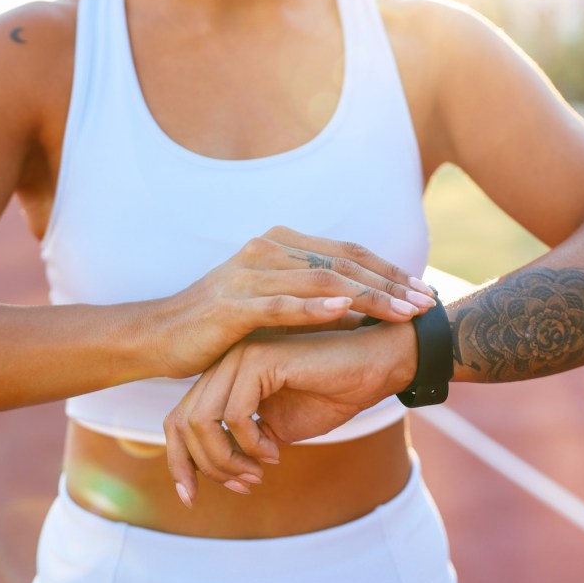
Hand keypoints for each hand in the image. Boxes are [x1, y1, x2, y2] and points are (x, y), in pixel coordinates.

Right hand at [153, 225, 435, 378]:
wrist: (157, 336)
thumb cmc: (218, 326)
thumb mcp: (273, 308)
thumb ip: (312, 303)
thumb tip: (364, 313)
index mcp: (280, 246)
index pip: (346, 253)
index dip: (388, 271)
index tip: (423, 290)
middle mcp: (267, 250)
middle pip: (342, 264)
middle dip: (389, 284)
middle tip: (426, 303)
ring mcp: (248, 274)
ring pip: (320, 281)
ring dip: (368, 296)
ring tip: (402, 311)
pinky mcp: (232, 304)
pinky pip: (281, 304)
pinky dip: (316, 307)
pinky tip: (347, 311)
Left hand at [163, 323, 416, 505]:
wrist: (374, 366)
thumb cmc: (332, 393)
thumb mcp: (277, 429)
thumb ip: (243, 444)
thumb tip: (216, 471)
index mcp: (226, 377)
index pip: (180, 421)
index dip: (181, 462)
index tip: (191, 497)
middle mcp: (225, 363)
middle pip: (182, 423)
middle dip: (205, 467)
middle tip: (243, 486)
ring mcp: (239, 357)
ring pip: (203, 422)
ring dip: (228, 460)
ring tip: (258, 474)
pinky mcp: (258, 359)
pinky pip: (235, 415)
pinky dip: (251, 444)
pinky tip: (275, 451)